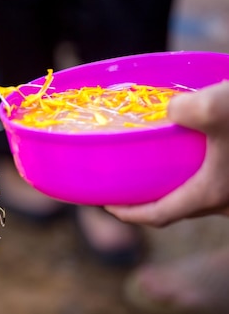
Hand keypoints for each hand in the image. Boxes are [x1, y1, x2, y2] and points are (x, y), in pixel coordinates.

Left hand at [106, 81, 228, 225]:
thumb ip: (189, 109)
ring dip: (181, 181)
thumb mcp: (222, 107)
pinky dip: (205, 168)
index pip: (159, 216)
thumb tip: (173, 110)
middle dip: (154, 197)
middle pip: (182, 206)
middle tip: (131, 179)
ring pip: (206, 193)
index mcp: (213, 195)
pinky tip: (203, 143)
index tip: (106, 205)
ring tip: (163, 159)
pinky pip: (224, 179)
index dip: (128, 214)